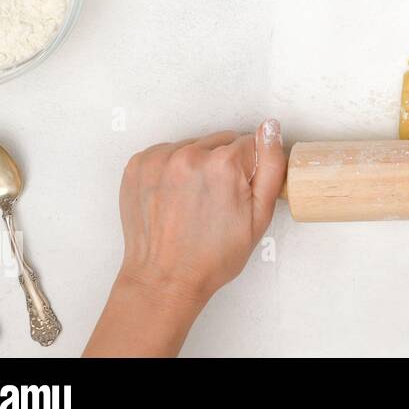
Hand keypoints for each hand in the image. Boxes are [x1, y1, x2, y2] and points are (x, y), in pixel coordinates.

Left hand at [85, 120, 285, 356]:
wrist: (164, 279)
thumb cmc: (213, 256)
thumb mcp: (260, 217)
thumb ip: (270, 166)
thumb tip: (270, 129)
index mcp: (222, 165)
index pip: (249, 144)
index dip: (247, 171)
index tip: (236, 195)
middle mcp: (188, 155)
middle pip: (220, 141)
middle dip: (222, 165)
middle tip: (216, 201)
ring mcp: (158, 159)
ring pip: (193, 146)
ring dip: (197, 165)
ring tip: (193, 200)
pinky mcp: (138, 165)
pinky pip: (167, 152)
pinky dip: (172, 168)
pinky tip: (174, 196)